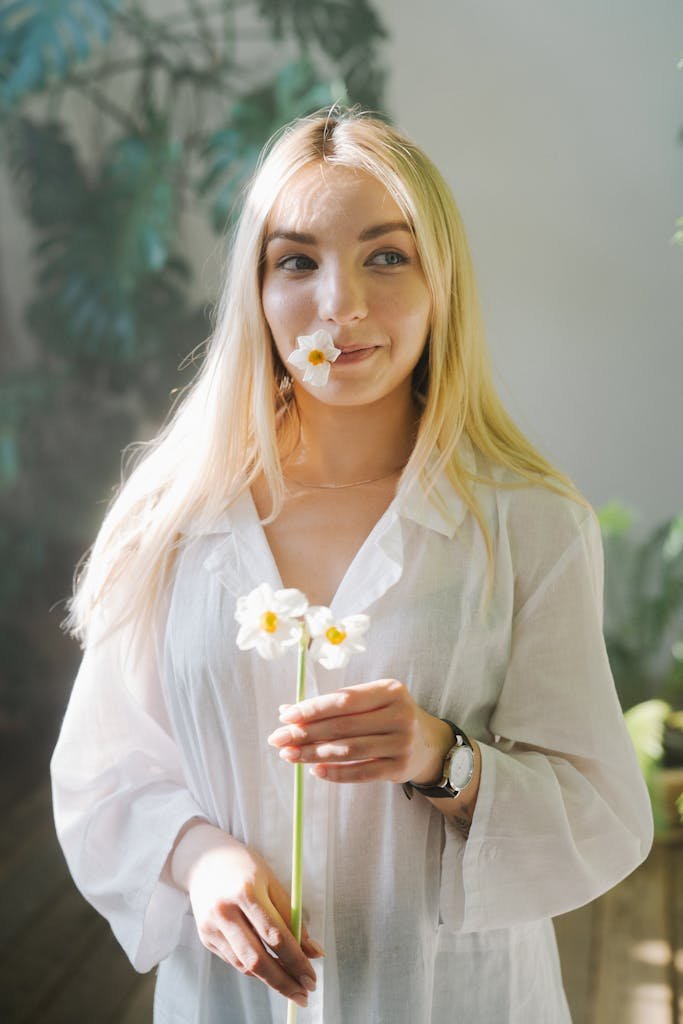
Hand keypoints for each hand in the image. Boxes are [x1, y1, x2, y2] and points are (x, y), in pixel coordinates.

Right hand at [171, 823, 322, 1006]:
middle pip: (257, 959)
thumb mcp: (271, 882)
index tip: (312, 977)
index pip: (275, 935)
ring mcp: (212, 927)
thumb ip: (291, 916)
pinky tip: (270, 970)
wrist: (204, 860)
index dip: (296, 960)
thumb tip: (313, 951)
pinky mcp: (205, 938)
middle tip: (304, 993)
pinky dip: (254, 969)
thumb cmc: (245, 868)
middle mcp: (225, 912)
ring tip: (292, 987)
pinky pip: (235, 961)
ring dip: (270, 980)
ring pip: (245, 965)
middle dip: (283, 981)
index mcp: (246, 892)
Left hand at [267, 679, 453, 784]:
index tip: (286, 716)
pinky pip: (361, 772)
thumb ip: (332, 706)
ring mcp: (402, 743)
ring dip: (314, 754)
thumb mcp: (370, 702)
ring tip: (289, 755)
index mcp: (390, 690)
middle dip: (306, 733)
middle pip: (343, 726)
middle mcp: (400, 714)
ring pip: (349, 750)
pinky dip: (335, 773)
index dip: (313, 708)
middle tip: (278, 738)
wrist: (429, 743)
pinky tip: (315, 770)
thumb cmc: (388, 716)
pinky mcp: (400, 768)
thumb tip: (286, 712)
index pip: (344, 700)